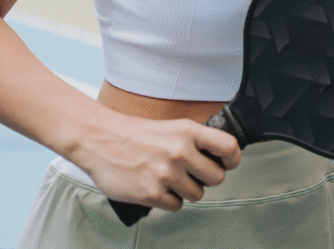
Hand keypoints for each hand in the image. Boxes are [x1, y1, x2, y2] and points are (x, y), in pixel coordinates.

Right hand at [75, 115, 241, 211]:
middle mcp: (180, 152)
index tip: (228, 163)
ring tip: (170, 179)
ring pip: (197, 194)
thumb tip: (220, 157)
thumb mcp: (172, 127)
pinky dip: (170, 200)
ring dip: (187, 190)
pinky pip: (177, 206)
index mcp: (188, 132)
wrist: (100, 140)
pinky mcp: (151, 194)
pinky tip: (159, 188)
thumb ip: (195, 140)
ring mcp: (165, 174)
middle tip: (193, 174)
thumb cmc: (137, 134)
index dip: (233, 159)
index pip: (229, 147)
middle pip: (217, 177)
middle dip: (207, 178)